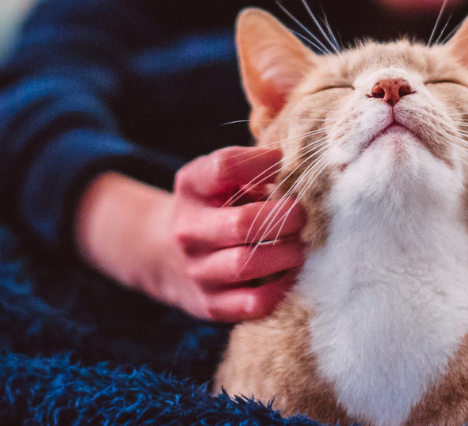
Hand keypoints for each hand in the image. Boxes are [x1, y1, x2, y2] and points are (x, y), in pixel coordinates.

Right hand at [75, 147, 305, 322]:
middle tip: (302, 216)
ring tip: (298, 248)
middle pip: (243, 223)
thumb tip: (289, 165)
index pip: (224, 167)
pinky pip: (253, 303)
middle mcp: (188, 229)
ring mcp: (197, 270)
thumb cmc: (212, 208)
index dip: (261, 163)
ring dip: (286, 255)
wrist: (165, 255)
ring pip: (247, 265)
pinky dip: (280, 289)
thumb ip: (250, 168)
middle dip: (287, 218)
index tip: (282, 164)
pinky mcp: (210, 304)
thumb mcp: (218, 178)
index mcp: (191, 187)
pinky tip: (288, 275)